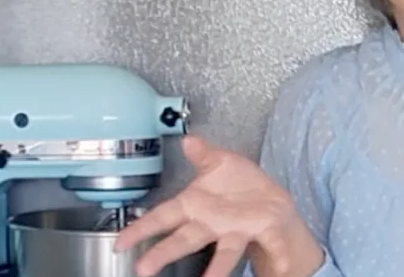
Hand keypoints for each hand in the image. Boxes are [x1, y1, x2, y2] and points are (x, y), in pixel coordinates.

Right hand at [113, 135, 323, 276]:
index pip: (162, 217)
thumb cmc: (240, 185)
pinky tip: (282, 267)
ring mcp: (237, 231)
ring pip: (224, 251)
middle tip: (143, 269)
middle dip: (163, 254)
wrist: (272, 200)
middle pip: (184, 239)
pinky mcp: (264, 231)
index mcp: (196, 206)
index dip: (140, 229)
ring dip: (218, 269)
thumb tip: (188, 139)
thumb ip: (203, 154)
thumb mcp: (220, 162)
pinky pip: (271, 243)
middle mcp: (212, 224)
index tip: (121, 242)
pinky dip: (278, 254)